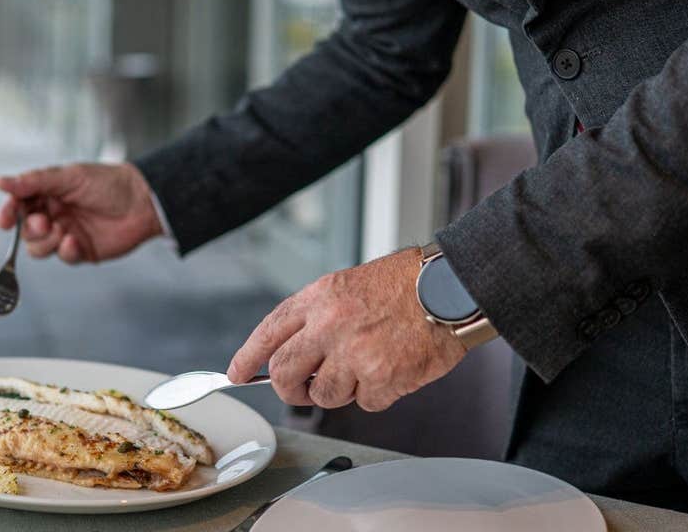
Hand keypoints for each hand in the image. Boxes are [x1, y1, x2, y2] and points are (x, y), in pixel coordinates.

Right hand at [0, 162, 163, 263]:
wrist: (142, 201)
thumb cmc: (107, 183)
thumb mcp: (68, 177)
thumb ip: (34, 182)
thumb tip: (0, 182)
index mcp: (48, 194)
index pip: (19, 205)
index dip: (9, 214)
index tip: (5, 220)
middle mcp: (54, 214)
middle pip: (26, 231)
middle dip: (31, 230)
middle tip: (45, 223)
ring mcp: (66, 233)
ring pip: (39, 249)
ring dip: (47, 242)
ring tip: (64, 231)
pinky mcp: (81, 251)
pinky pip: (63, 257)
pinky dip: (66, 251)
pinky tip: (75, 242)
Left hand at [227, 248, 466, 411]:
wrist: (451, 288)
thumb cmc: (405, 284)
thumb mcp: (348, 286)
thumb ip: (318, 317)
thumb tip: (294, 355)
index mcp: (319, 298)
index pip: (269, 331)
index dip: (248, 356)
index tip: (237, 373)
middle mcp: (330, 325)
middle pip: (285, 374)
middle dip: (290, 389)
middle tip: (303, 389)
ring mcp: (355, 354)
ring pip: (325, 396)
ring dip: (343, 391)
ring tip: (367, 366)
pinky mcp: (382, 379)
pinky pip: (367, 403)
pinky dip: (379, 394)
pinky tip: (395, 369)